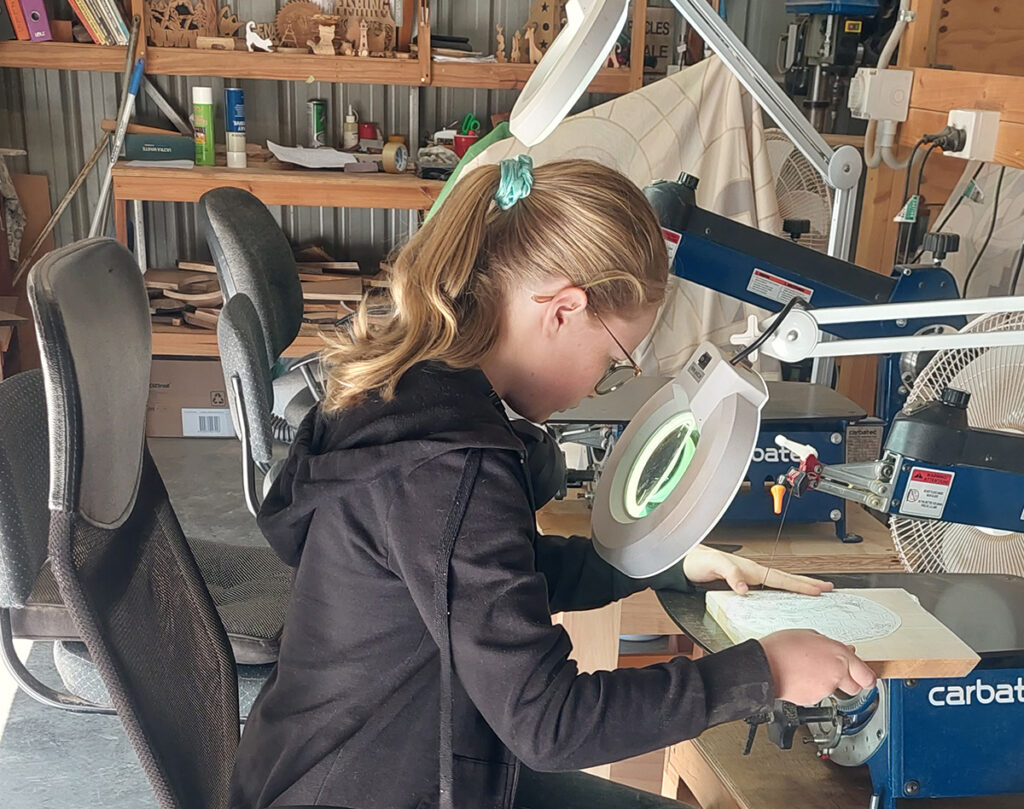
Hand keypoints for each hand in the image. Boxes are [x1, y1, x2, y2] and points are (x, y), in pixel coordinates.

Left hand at [682, 546, 832, 595]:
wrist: (683, 563)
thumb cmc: (696, 561)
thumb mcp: (713, 565)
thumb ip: (729, 574)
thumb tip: (744, 587)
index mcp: (750, 568)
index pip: (780, 578)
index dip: (800, 584)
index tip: (819, 588)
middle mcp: (752, 572)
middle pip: (785, 579)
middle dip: (807, 584)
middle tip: (827, 588)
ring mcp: (748, 577)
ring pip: (778, 582)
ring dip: (797, 587)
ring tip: (814, 591)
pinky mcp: (741, 582)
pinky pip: (767, 588)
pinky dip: (781, 591)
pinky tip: (785, 597)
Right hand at [760, 629, 876, 704]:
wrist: (764, 666)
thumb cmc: (782, 648)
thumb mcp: (809, 635)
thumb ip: (831, 645)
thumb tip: (843, 651)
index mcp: (839, 654)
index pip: (866, 675)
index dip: (867, 678)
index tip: (866, 678)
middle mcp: (836, 673)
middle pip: (856, 688)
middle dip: (849, 682)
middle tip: (837, 673)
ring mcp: (825, 689)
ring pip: (834, 690)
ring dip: (826, 683)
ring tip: (808, 670)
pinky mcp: (814, 700)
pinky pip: (818, 695)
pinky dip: (812, 688)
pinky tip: (801, 678)